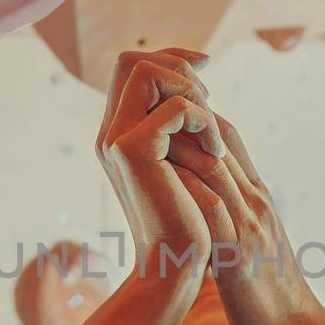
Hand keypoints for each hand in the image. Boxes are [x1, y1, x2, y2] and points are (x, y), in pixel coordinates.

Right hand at [95, 47, 225, 286]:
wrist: (175, 266)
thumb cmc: (186, 223)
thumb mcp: (182, 167)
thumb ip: (179, 131)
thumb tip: (198, 89)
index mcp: (119, 134)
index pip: (132, 68)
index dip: (170, 59)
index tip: (205, 70)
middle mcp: (111, 133)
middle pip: (131, 60)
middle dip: (178, 68)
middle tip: (208, 103)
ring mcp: (117, 140)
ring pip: (147, 71)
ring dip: (191, 92)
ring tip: (211, 132)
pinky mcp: (135, 152)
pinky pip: (174, 106)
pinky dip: (203, 120)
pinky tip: (214, 153)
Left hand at [165, 113, 324, 324]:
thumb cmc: (270, 292)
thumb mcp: (255, 240)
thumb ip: (235, 212)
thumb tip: (203, 196)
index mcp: (259, 197)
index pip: (229, 139)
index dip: (196, 116)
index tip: (165, 110)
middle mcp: (256, 201)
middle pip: (220, 140)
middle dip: (182, 117)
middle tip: (144, 107)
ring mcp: (250, 224)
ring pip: (214, 166)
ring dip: (177, 145)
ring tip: (141, 133)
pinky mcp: (238, 252)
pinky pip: (211, 209)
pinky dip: (185, 188)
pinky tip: (156, 179)